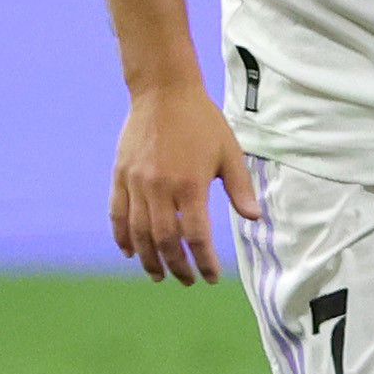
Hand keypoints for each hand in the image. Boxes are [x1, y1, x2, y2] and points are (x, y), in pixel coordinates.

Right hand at [110, 83, 258, 283]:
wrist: (163, 92)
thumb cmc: (203, 122)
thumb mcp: (230, 153)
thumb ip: (240, 188)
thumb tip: (255, 219)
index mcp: (191, 184)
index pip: (196, 236)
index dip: (204, 261)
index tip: (210, 277)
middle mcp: (160, 187)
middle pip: (165, 240)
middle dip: (176, 266)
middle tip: (186, 281)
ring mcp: (136, 182)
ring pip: (138, 232)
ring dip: (148, 258)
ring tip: (159, 275)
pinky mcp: (120, 175)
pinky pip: (118, 214)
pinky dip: (122, 236)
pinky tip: (130, 252)